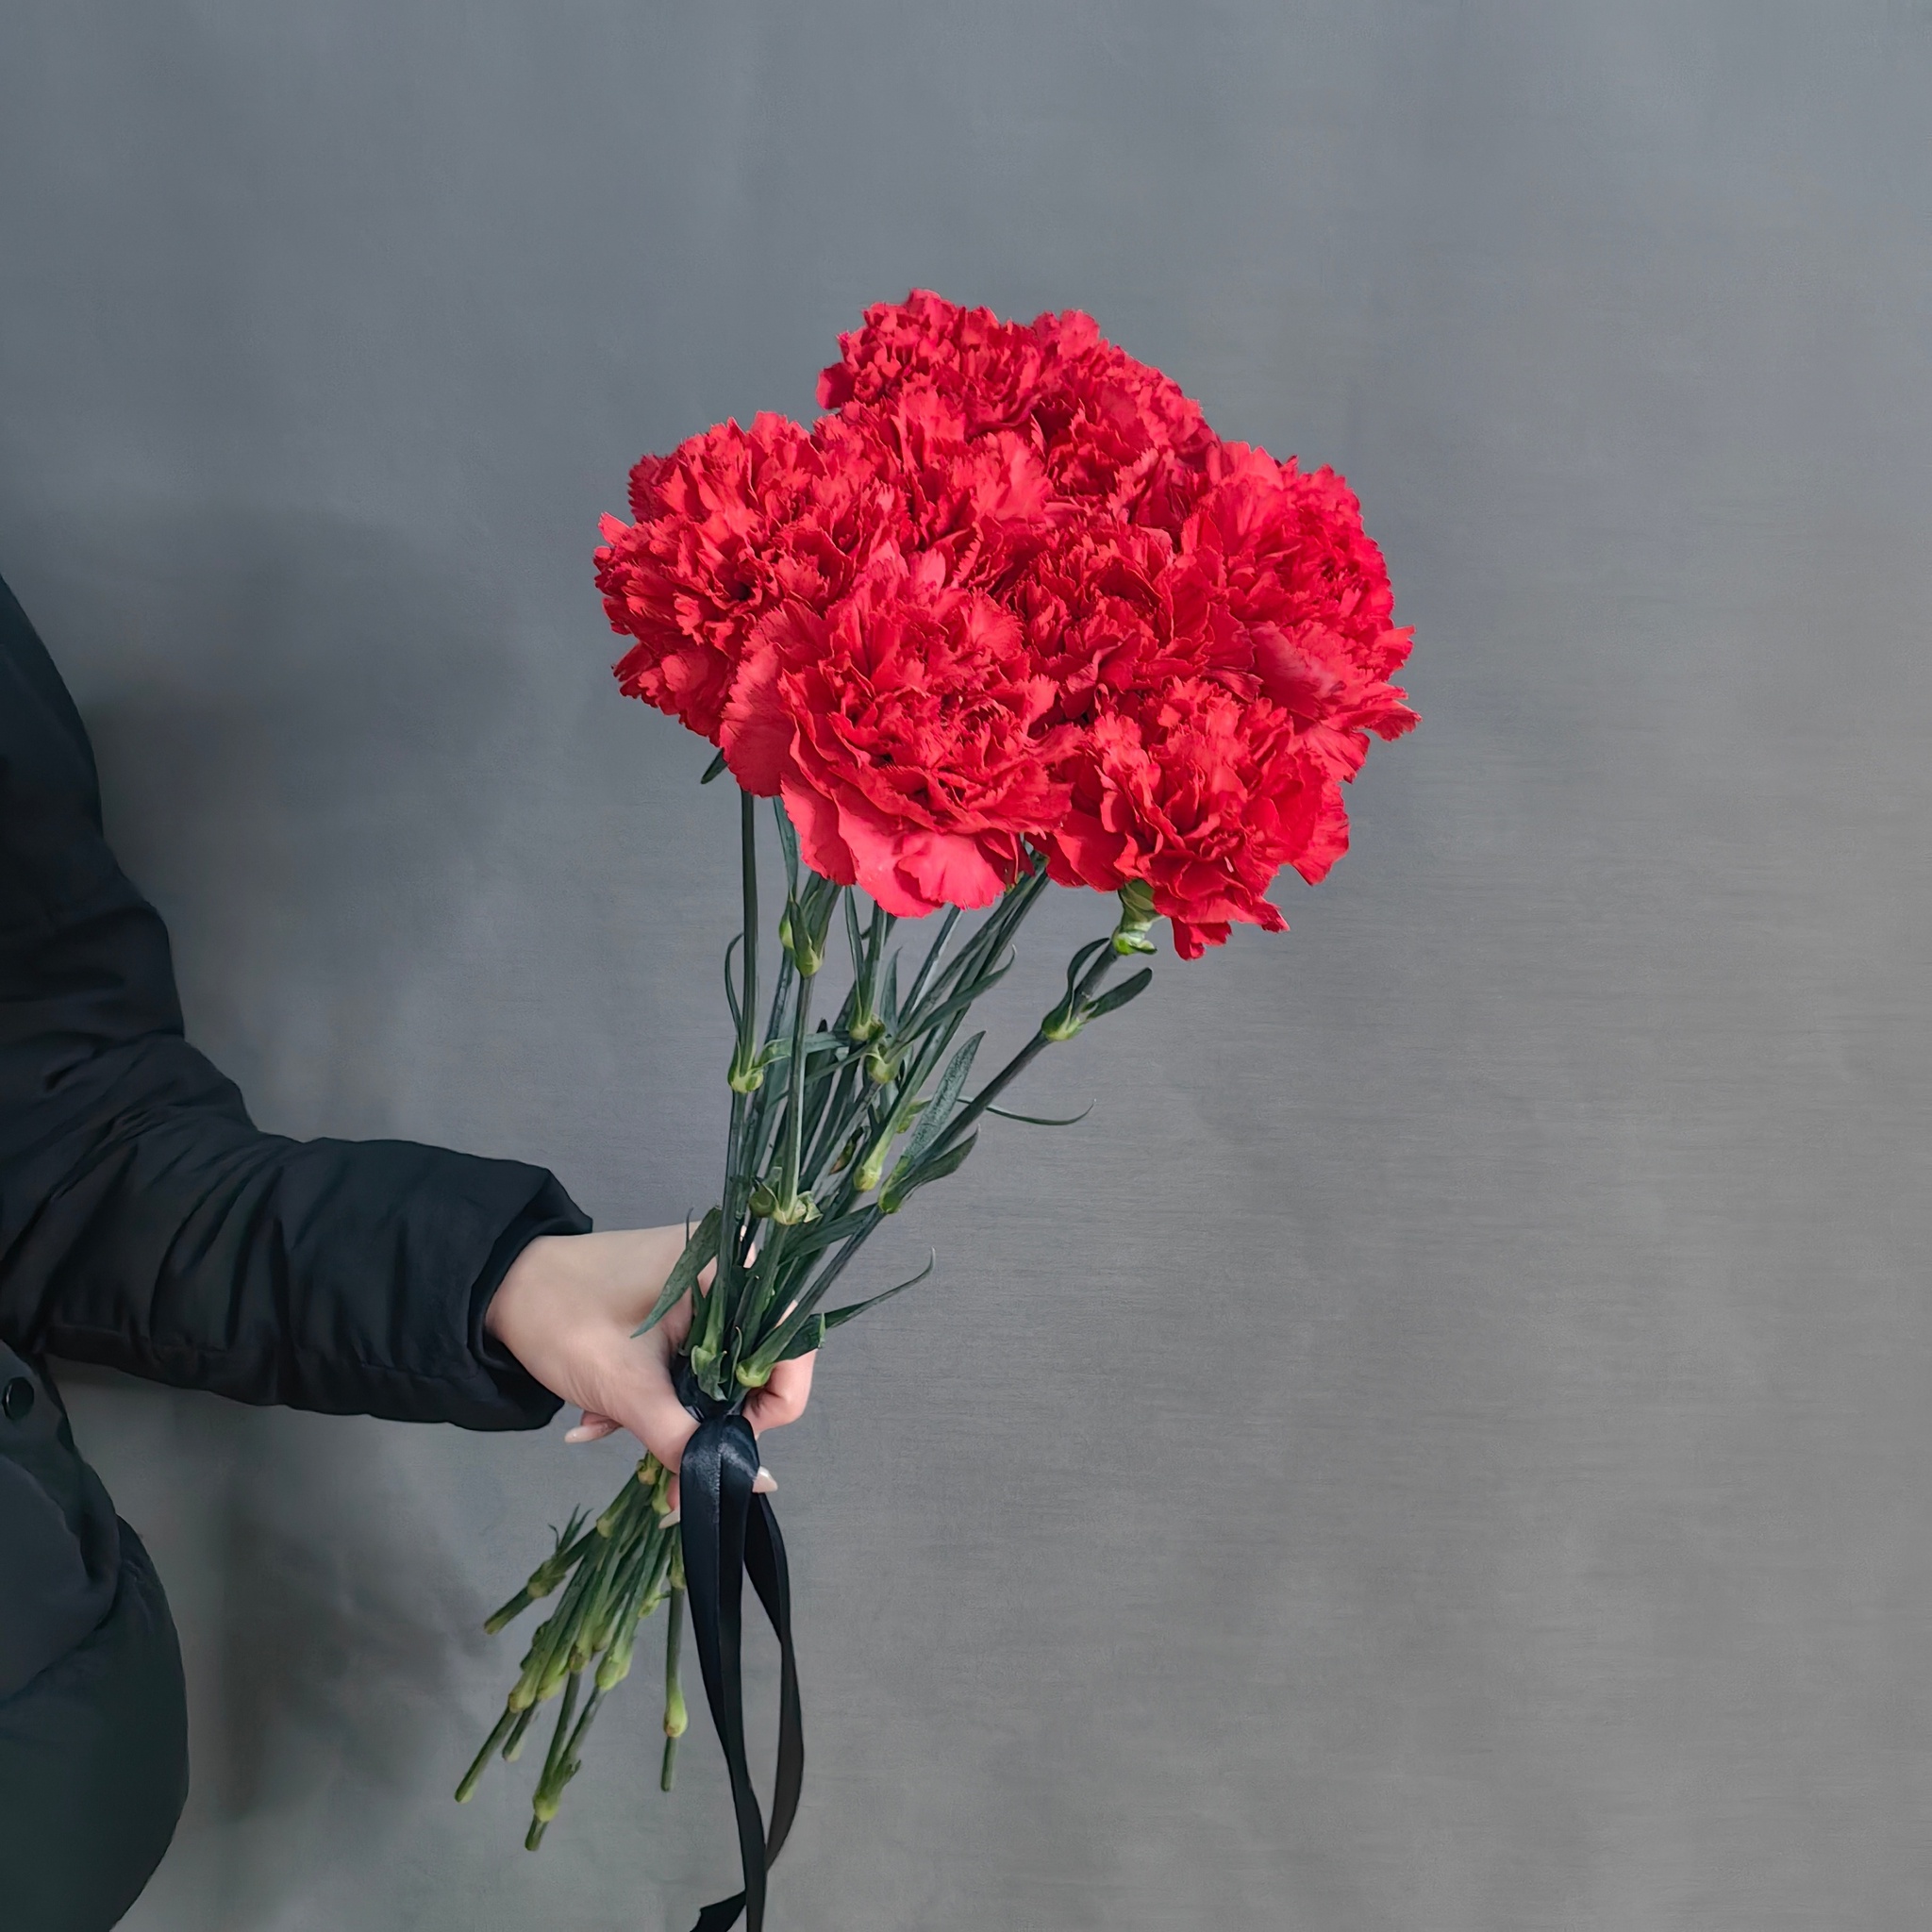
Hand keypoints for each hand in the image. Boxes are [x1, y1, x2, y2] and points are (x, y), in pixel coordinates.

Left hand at [484, 1226, 814, 1506]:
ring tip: (615, 1424)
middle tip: (665, 1454)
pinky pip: (697, 1359)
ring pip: (724, 1369)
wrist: (499, 1285)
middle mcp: (732, 1271)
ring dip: (678, 1411)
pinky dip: (663, 1392)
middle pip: (758, 1365)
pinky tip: (611, 1411)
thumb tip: (753, 1487)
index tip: (721, 1445)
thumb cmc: (563, 1319)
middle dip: (710, 1419)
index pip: (791, 1350)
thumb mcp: (628, 1392)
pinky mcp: (683, 1302)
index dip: (767, 1408)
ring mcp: (707, 1285)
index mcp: (733, 1271)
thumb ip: (690, 1441)